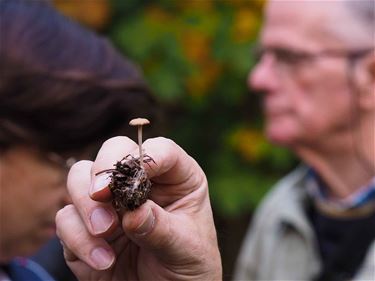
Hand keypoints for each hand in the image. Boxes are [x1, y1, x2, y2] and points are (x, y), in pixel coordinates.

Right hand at [55, 136, 221, 280]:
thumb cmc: (187, 266)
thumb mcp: (186, 248)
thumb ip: (161, 229)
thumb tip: (133, 213)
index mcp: (174, 179)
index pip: (160, 150)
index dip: (146, 156)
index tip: (136, 175)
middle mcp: (139, 183)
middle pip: (113, 151)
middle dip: (104, 170)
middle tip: (102, 194)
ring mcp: (110, 203)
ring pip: (79, 178)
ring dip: (86, 204)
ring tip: (105, 232)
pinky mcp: (85, 227)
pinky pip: (66, 219)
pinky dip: (78, 238)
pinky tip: (103, 261)